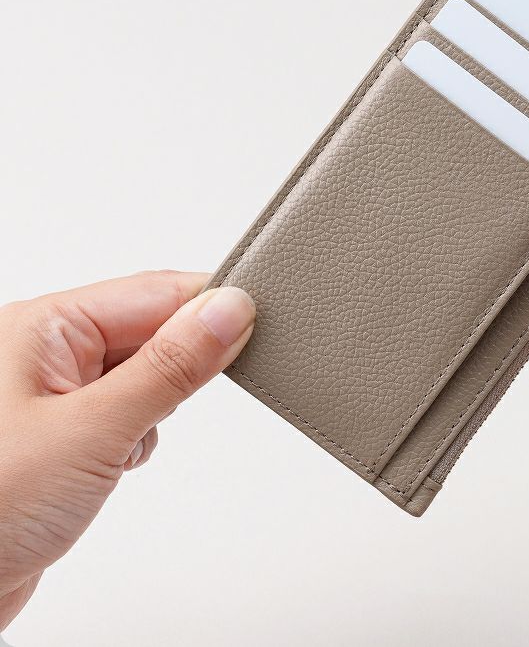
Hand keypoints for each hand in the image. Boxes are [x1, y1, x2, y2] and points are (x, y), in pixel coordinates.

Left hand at [0, 271, 254, 629]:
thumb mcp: (94, 430)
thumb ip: (169, 366)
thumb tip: (230, 309)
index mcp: (43, 327)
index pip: (153, 292)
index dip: (209, 303)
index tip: (260, 319)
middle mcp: (47, 352)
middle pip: (151, 327)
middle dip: (182, 361)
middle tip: (197, 391)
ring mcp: (54, 394)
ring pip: (144, 371)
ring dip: (157, 404)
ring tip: (126, 443)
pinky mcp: (63, 434)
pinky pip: (127, 409)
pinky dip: (139, 432)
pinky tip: (118, 462)